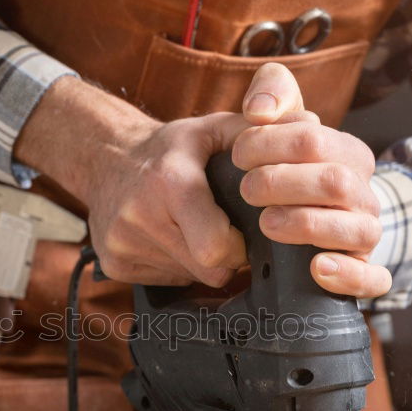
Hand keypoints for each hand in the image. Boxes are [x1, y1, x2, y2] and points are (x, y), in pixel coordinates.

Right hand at [16, 76, 248, 286]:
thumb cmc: (169, 148)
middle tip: (221, 230)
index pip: (217, 248)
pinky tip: (169, 237)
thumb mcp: (213, 129)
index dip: (239, 247)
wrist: (104, 157)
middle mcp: (140, 215)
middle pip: (208, 270)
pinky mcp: (113, 263)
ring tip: (191, 228)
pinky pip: (166, 280)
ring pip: (189, 277)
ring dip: (199, 260)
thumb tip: (307, 138)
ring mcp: (122, 243)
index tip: (241, 231)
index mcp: (170, 183)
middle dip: (224, 257)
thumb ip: (258, 137)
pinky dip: (176, 265)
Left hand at [233, 63, 391, 297]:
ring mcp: (364, 236)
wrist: (292, 225)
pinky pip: (373, 281)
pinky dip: (348, 275)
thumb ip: (273, 94)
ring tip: (267, 224)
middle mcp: (363, 195)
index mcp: (349, 155)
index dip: (269, 143)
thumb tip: (260, 108)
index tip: (236, 153)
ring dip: (307, 225)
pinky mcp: (361, 274)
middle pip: (334, 182)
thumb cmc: (283, 170)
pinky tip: (316, 268)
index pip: (314, 139)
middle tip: (246, 188)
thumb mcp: (278, 125)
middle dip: (281, 182)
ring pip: (357, 230)